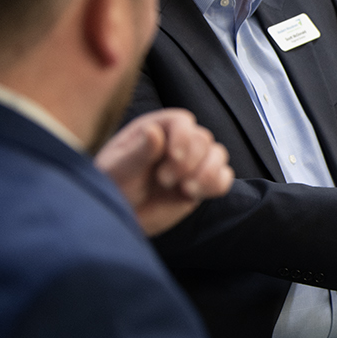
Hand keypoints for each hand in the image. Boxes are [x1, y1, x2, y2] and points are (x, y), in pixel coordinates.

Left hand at [96, 109, 232, 235]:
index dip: (183, 137)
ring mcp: (192, 163)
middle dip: (189, 162)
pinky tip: (193, 194)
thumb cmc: (112, 188)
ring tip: (185, 190)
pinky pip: (224, 178)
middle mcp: (176, 142)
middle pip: (203, 139)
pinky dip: (216, 185)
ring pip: (218, 155)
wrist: (120, 216)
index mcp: (155, 130)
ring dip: (206, 173)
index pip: (183, 121)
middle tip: (164, 181)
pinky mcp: (202, 183)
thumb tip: (155, 131)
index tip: (174, 157)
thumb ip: (138, 151)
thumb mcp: (118, 170)